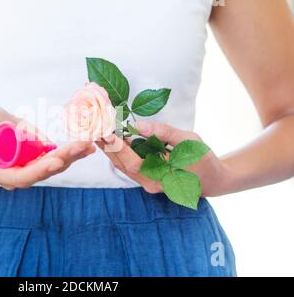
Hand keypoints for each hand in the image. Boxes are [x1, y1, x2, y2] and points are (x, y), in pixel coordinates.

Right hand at [0, 104, 95, 189]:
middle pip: (44, 171)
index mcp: (0, 173)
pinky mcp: (38, 159)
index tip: (58, 160)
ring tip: (89, 145)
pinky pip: (56, 157)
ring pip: (54, 165)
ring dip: (72, 156)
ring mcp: (29, 167)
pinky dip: (71, 151)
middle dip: (64, 159)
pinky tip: (86, 145)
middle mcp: (17, 175)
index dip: (41, 169)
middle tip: (83, 146)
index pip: (23, 176)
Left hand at [97, 121, 233, 196]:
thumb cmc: (204, 159)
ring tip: (97, 131)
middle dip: (108, 146)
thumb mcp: (188, 141)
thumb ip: (164, 133)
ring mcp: (147, 182)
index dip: (118, 147)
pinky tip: (111, 140)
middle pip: (122, 165)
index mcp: (161, 177)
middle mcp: (150, 183)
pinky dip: (119, 152)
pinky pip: (129, 165)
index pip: (132, 162)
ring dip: (110, 149)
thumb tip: (138, 125)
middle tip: (94, 127)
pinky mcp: (146, 177)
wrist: (213, 180)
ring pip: (123, 166)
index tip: (105, 131)